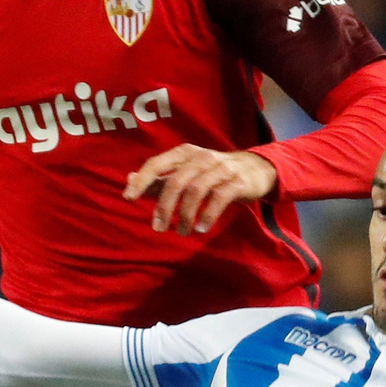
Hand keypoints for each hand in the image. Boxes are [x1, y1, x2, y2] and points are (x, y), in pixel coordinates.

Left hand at [123, 144, 277, 235]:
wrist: (256, 169)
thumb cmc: (214, 173)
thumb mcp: (186, 172)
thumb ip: (159, 178)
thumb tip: (130, 180)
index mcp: (185, 153)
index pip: (157, 163)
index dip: (142, 180)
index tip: (128, 198)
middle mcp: (201, 157)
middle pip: (176, 181)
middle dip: (164, 207)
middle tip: (158, 228)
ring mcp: (221, 168)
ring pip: (197, 190)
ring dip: (185, 214)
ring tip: (182, 233)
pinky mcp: (238, 181)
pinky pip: (220, 198)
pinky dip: (208, 214)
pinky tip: (201, 228)